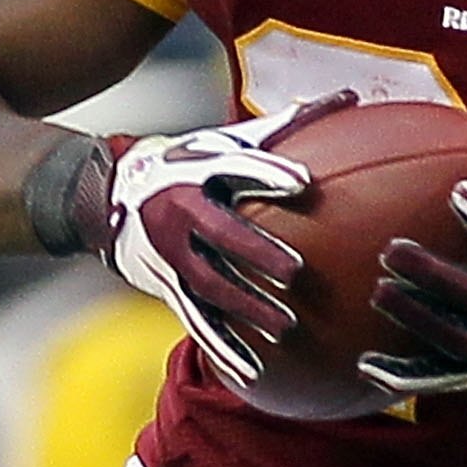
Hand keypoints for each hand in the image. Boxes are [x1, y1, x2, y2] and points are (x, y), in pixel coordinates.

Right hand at [102, 95, 353, 390]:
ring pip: (210, 285)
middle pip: (220, 235)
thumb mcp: (228, 141)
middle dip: (255, 252)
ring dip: (246, 307)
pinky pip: (199, 322)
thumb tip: (352, 96)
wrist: (114, 196)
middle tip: (295, 270)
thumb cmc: (190, 163)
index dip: (268, 173)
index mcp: (198, 172)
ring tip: (285, 325)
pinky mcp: (171, 289)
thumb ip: (288, 126)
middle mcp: (181, 215)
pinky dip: (225, 347)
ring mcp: (173, 257)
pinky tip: (252, 371)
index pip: (236, 169)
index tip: (303, 182)